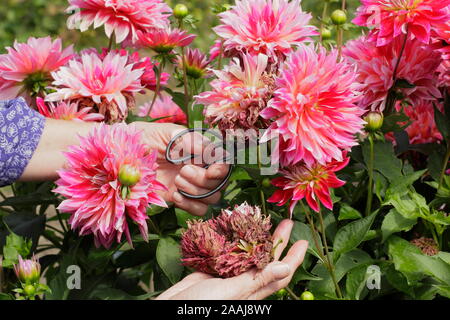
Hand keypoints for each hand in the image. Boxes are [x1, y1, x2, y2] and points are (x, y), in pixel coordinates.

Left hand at [134, 122, 228, 215]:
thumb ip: (186, 140)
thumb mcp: (165, 133)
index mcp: (201, 150)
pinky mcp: (183, 198)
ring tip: (177, 181)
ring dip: (196, 192)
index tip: (211, 171)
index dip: (222, 168)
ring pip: (212, 197)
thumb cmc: (145, 138)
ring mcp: (193, 185)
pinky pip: (199, 209)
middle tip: (183, 171)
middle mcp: (201, 168)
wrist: (124, 156)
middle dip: (203, 179)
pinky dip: (190, 205)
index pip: (224, 161)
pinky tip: (175, 195)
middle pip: (220, 182)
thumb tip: (205, 149)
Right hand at [156, 219, 307, 299]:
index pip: (281, 273)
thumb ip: (257, 280)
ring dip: (258, 237)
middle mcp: (244, 282)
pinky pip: (228, 252)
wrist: (171, 309)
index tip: (303, 242)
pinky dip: (234, 240)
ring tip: (265, 221)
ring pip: (249, 253)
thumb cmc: (202, 306)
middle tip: (287, 223)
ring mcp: (229, 275)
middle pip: (267, 259)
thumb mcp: (231, 293)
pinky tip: (236, 229)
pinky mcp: (213, 269)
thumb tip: (286, 267)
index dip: (294, 258)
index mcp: (253, 290)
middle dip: (278, 241)